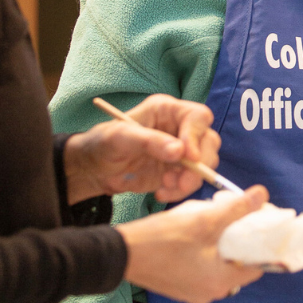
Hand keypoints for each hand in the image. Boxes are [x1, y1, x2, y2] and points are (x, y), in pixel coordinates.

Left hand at [64, 95, 221, 203]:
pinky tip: (162, 192)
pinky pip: (192, 180)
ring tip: (165, 186)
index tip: (189, 157)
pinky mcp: (178, 171)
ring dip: (190, 179)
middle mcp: (180, 128)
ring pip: (205, 163)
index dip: (197, 136)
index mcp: (168, 110)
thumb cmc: (104, 144)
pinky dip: (181, 190)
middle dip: (199, 164)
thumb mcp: (120, 138)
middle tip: (180, 181)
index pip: (197, 117)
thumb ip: (150, 141)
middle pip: (208, 141)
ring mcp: (181, 150)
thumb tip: (180, 152)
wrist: (95, 169)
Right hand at [118, 186, 269, 302]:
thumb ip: (236, 208)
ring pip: (220, 262)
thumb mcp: (204, 219)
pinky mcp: (180, 285)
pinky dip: (208, 248)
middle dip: (240, 236)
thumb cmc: (164, 238)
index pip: (257, 264)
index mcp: (220, 282)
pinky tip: (199, 229)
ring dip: (223, 240)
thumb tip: (263, 194)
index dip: (263, 240)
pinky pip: (204, 265)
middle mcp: (209, 293)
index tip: (262, 219)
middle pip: (238, 262)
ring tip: (216, 216)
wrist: (120, 253)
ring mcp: (193, 291)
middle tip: (238, 213)